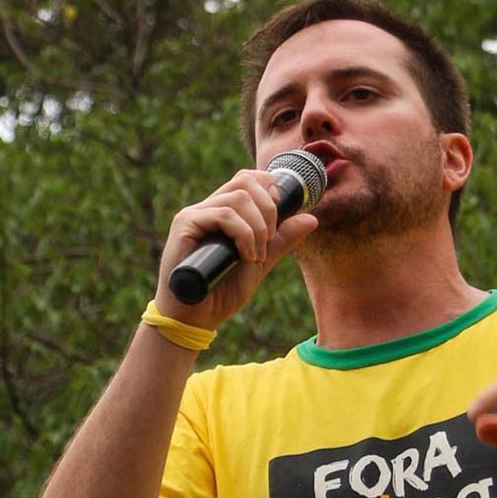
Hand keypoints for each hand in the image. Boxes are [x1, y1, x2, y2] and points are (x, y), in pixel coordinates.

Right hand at [154, 168, 317, 329]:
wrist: (196, 318)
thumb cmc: (223, 291)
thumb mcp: (261, 261)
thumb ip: (282, 240)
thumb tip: (311, 218)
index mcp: (224, 212)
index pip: (248, 179)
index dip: (269, 188)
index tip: (278, 217)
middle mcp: (208, 208)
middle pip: (245, 180)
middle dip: (269, 209)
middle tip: (269, 240)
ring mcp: (195, 214)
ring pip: (238, 197)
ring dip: (258, 228)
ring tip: (255, 256)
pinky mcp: (184, 225)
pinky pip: (224, 215)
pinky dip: (244, 235)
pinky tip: (245, 257)